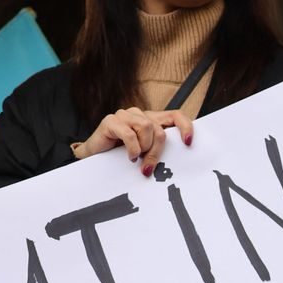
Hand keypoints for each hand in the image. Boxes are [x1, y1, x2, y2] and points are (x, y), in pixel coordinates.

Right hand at [74, 108, 194, 176]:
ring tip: (135, 157)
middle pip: (160, 130)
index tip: (188, 143)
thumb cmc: (121, 156)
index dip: (185, 126)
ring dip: (144, 148)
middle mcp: (139, 114)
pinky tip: (129, 157)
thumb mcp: (144, 153)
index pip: (175, 115)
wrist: (94, 157)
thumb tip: (176, 159)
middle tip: (148, 167)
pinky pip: (130, 134)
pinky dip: (132, 148)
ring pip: (147, 128)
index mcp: (151, 119)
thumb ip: (157, 150)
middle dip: (156, 151)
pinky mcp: (111, 121)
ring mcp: (125, 115)